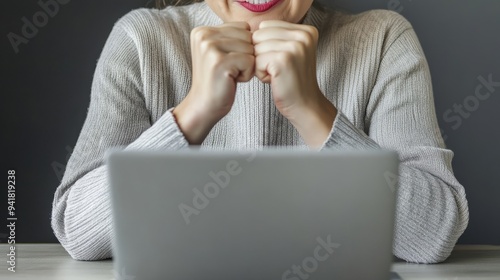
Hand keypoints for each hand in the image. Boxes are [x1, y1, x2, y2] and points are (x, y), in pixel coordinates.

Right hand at [173, 22, 253, 143]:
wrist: (204, 105)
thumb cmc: (217, 80)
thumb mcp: (221, 51)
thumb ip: (233, 36)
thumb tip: (258, 30)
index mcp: (202, 30)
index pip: (243, 27)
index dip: (243, 47)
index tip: (227, 61)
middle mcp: (203, 35)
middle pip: (248, 36)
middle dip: (246, 55)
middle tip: (228, 70)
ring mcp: (210, 47)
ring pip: (250, 49)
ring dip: (246, 66)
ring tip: (229, 75)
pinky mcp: (219, 61)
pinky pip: (250, 61)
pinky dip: (246, 75)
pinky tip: (231, 81)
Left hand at [253, 21, 336, 147]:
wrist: (305, 105)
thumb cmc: (292, 80)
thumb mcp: (289, 51)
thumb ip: (275, 36)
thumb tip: (247, 30)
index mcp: (306, 30)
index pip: (266, 26)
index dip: (265, 46)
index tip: (281, 61)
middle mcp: (303, 34)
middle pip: (259, 35)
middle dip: (261, 54)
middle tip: (279, 69)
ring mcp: (294, 46)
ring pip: (256, 48)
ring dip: (261, 65)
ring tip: (278, 75)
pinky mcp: (283, 60)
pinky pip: (256, 61)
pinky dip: (260, 74)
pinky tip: (275, 80)